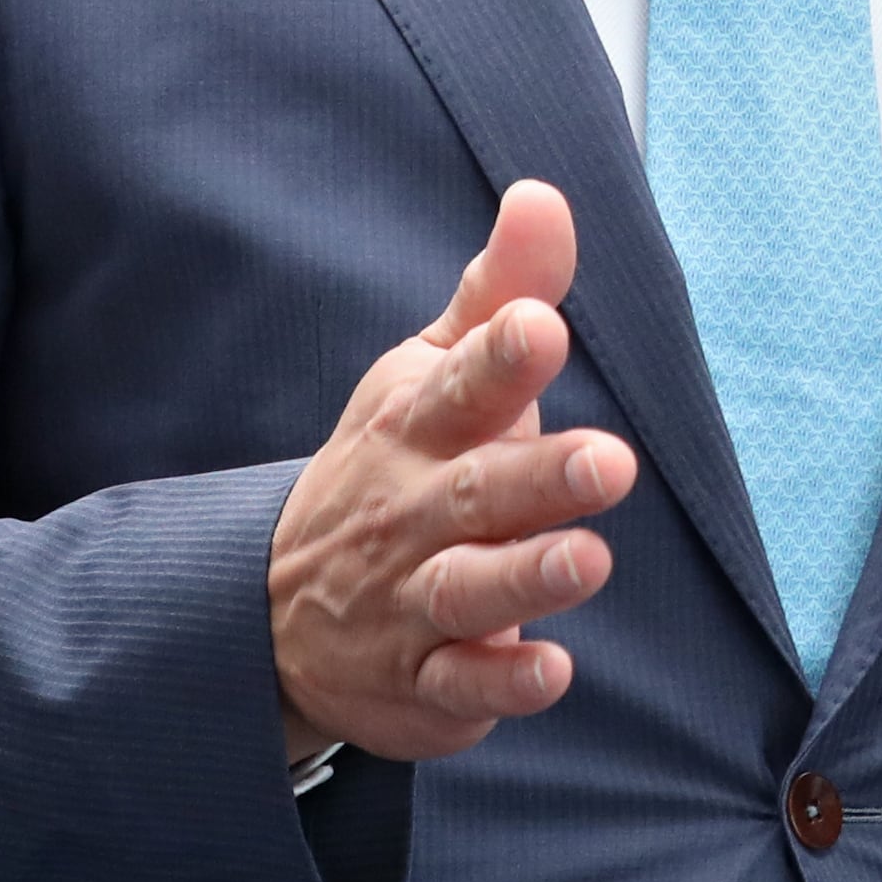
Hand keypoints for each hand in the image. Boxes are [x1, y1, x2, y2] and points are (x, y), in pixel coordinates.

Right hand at [265, 183, 641, 763]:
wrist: (272, 611)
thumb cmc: (391, 468)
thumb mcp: (428, 372)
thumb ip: (499, 293)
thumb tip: (545, 195)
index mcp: (417, 426)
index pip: (458, 385)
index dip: (498, 356)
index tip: (543, 327)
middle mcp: (410, 512)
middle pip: (475, 492)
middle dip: (539, 476)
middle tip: (608, 459)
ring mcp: (409, 601)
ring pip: (467, 590)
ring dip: (528, 578)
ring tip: (590, 559)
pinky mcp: (422, 683)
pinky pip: (458, 687)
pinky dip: (500, 682)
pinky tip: (550, 671)